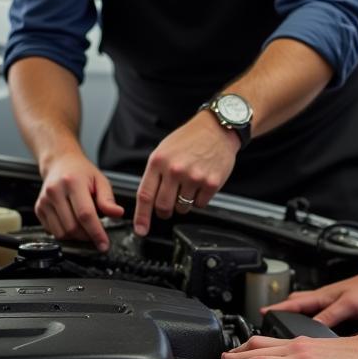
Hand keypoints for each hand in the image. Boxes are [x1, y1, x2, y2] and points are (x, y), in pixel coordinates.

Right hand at [36, 149, 123, 251]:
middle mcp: (55, 191)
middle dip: (87, 236)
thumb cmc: (81, 172)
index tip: (104, 244)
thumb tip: (117, 214)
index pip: (85, 214)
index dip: (96, 232)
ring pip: (61, 233)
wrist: (60, 163)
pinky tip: (72, 223)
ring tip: (85, 226)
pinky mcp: (38, 209)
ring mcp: (44, 201)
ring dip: (76, 237)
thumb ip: (108, 199)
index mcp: (73, 182)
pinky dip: (65, 233)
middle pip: (72, 227)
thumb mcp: (100, 180)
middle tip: (96, 233)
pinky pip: (52, 232)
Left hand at [133, 111, 239, 234]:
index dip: (141, 217)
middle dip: (164, 211)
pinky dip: (199, 199)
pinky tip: (201, 182)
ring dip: (184, 203)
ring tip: (189, 184)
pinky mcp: (211, 183)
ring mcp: (194, 177)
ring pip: (182, 208)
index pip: (145, 195)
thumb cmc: (189, 139)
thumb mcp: (164, 150)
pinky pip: (200, 204)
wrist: (217, 128)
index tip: (141, 230)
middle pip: (163, 207)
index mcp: (159, 161)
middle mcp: (175, 170)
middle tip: (168, 205)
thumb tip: (148, 200)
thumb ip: (155, 174)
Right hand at [262, 266, 357, 326]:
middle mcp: (322, 298)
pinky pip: (317, 314)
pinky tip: (312, 330)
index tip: (261, 316)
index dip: (276, 311)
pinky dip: (309, 320)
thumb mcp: (348, 305)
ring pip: (304, 308)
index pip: (292, 305)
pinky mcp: (338, 308)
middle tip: (266, 319)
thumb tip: (312, 329)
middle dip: (280, 311)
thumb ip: (330, 316)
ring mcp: (329, 302)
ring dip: (293, 315)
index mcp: (321, 297)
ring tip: (282, 324)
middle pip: (294, 304)